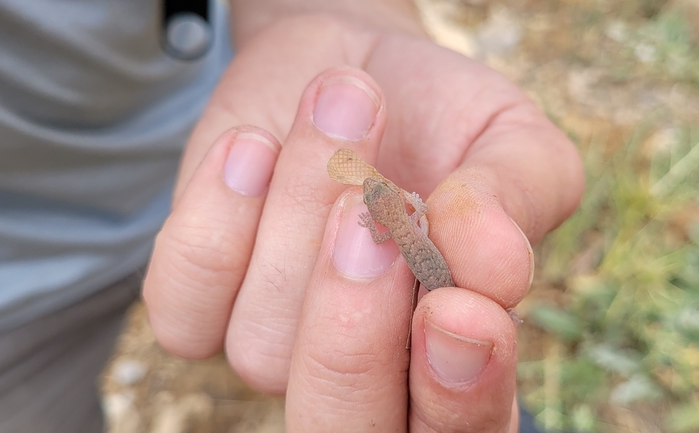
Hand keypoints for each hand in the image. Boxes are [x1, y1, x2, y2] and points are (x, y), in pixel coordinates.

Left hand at [142, 5, 582, 429]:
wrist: (350, 69)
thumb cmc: (444, 120)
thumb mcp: (512, 142)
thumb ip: (517, 202)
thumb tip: (496, 266)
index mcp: (454, 358)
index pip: (460, 428)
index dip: (457, 393)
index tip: (459, 306)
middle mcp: (363, 372)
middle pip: (339, 428)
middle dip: (350, 336)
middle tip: (378, 212)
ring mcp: (273, 346)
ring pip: (262, 344)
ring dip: (301, 206)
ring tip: (346, 107)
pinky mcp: (197, 306)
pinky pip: (181, 303)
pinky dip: (217, 212)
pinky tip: (256, 147)